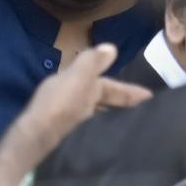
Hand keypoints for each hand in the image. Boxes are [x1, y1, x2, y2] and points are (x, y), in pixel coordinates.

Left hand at [14, 44, 151, 148]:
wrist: (36, 138)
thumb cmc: (61, 105)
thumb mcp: (78, 76)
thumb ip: (93, 61)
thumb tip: (110, 47)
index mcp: (73, 79)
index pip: (104, 81)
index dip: (126, 88)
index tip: (148, 95)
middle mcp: (67, 94)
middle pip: (99, 95)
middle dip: (120, 100)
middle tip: (143, 111)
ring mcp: (63, 114)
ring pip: (93, 110)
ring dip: (110, 112)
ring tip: (129, 123)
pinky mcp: (62, 131)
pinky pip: (87, 124)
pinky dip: (99, 125)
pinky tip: (106, 134)